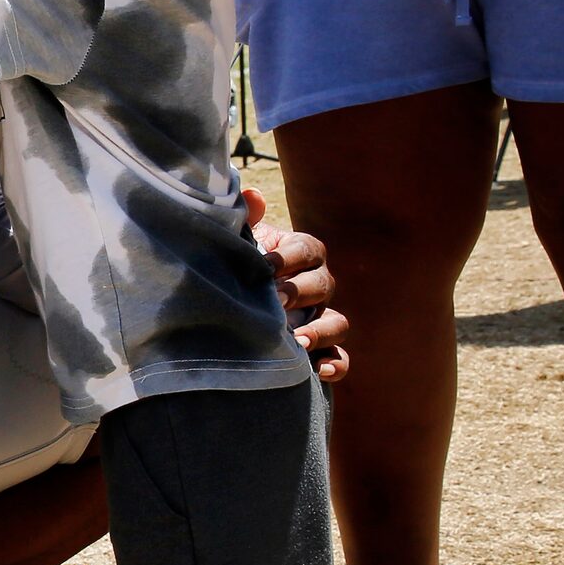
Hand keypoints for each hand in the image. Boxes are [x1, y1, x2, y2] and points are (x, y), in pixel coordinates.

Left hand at [246, 191, 349, 382]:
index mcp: (299, 256)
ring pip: (338, 322)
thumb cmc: (235, 269)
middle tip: (275, 300)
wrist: (224, 309)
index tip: (265, 266)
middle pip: (323, 284)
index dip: (290, 257)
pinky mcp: (320, 351)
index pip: (307, 249)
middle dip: (300, 292)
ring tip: (298, 340)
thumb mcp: (237, 245)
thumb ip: (246, 219)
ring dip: (321, 330)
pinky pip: (340, 358)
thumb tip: (251, 194)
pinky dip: (335, 364)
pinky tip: (319, 370)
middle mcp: (316, 286)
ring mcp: (321, 319)